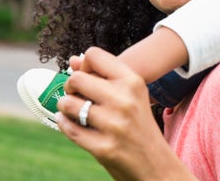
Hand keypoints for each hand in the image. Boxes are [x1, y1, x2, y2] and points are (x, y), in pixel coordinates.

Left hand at [56, 47, 195, 180]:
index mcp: (132, 81)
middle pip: (76, 78)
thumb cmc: (140, 125)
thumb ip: (104, 77)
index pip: (94, 55)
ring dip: (65, 107)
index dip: (84, 65)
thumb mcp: (132, 96)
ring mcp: (114, 124)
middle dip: (70, 87)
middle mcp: (124, 99)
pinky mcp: (104, 147)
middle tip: (75, 95)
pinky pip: (70, 128)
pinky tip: (69, 122)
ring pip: (69, 103)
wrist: (156, 164)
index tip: (87, 77)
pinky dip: (64, 123)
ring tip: (72, 111)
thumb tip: (72, 60)